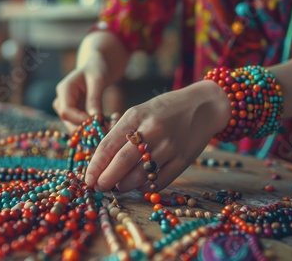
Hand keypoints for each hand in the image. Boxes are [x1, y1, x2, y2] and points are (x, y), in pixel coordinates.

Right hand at [53, 31, 129, 131]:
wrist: (98, 65)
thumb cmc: (97, 67)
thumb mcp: (98, 80)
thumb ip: (94, 98)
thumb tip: (94, 118)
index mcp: (64, 90)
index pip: (66, 111)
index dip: (80, 120)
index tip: (98, 122)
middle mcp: (62, 100)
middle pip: (69, 122)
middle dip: (87, 129)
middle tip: (108, 128)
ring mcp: (68, 108)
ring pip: (76, 127)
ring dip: (93, 130)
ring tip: (112, 124)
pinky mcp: (76, 113)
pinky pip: (84, 125)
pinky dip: (96, 127)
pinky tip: (111, 121)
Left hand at [85, 80, 229, 191]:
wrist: (203, 105)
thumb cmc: (165, 109)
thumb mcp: (140, 111)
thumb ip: (122, 132)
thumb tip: (102, 161)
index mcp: (136, 116)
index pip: (108, 145)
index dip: (95, 165)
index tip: (88, 178)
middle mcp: (152, 131)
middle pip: (122, 162)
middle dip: (107, 179)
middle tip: (100, 187)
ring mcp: (170, 146)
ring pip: (140, 175)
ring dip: (125, 185)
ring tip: (119, 186)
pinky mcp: (184, 159)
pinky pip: (160, 181)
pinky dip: (146, 187)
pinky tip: (140, 185)